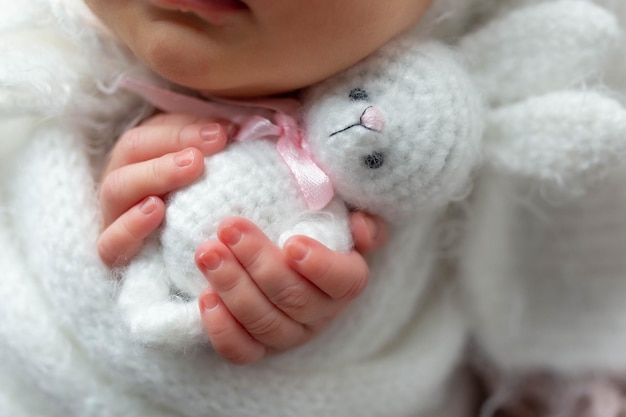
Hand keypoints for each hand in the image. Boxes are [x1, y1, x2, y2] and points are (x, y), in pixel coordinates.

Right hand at [97, 113, 228, 266]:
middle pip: (132, 149)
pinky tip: (156, 210)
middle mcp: (124, 181)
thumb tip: (235, 131)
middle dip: (172, 144)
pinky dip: (130, 225)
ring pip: (117, 188)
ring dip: (154, 174)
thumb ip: (216, 152)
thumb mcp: (210, 178)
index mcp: (143, 156)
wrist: (189, 273)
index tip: (225, 133)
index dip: (185, 129)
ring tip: (189, 169)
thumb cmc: (204, 212)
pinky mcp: (113, 253)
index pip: (154, 131)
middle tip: (206, 152)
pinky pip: (110, 241)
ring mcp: (113, 215)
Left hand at [195, 213, 387, 364]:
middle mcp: (320, 313)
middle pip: (294, 298)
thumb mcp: (339, 209)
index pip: (344, 281)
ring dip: (233, 287)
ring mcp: (288, 334)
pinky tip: (206, 297)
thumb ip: (360, 214)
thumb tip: (360, 227)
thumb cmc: (307, 221)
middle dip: (258, 262)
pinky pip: (241, 351)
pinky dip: (222, 329)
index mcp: (345, 279)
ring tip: (208, 253)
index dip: (321, 267)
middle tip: (229, 228)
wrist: (273, 244)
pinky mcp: (257, 346)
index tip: (292, 243)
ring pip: (264, 322)